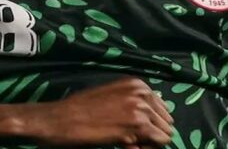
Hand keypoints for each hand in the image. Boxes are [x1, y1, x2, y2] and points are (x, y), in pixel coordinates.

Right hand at [26, 77, 173, 147]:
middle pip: (165, 122)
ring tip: (127, 141)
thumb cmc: (81, 110)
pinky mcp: (137, 125)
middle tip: (131, 138)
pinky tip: (125, 144)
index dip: (151, 124)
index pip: (162, 109)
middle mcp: (141, 92)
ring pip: (164, 135)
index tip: (134, 130)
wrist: (62, 119)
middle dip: (152, 134)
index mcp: (137, 84)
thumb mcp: (110, 97)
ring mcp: (140, 108)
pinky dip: (144, 148)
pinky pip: (157, 143)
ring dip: (149, 143)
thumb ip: (133, 101)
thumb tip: (154, 114)